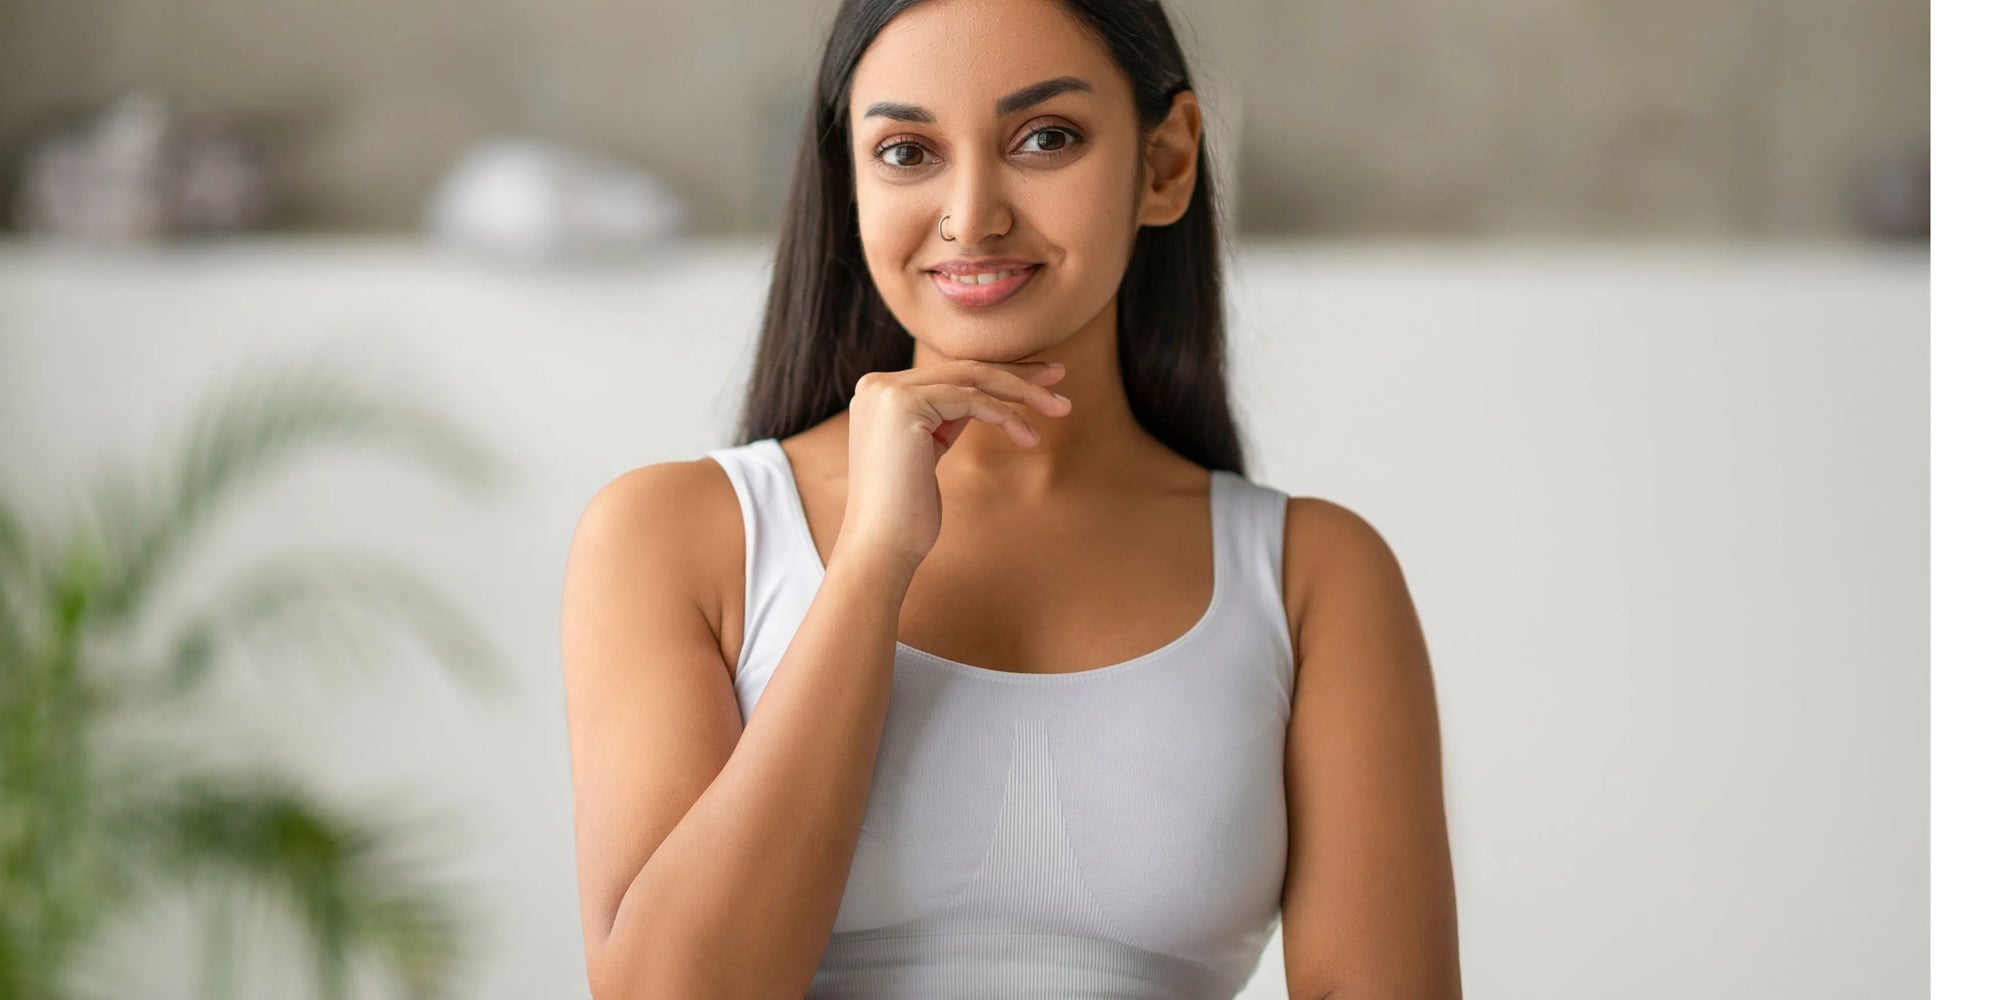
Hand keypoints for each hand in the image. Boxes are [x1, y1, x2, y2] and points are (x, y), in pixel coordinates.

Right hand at [836, 358, 1070, 572]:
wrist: (881, 547)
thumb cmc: (908, 511)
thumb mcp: (927, 451)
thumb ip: (944, 418)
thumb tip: (985, 398)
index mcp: (880, 393)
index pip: (950, 373)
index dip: (997, 372)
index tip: (1038, 379)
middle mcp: (878, 385)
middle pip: (963, 368)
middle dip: (1016, 371)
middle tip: (1060, 374)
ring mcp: (888, 393)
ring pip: (973, 378)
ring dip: (1024, 392)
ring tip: (1061, 408)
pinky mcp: (904, 406)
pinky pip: (972, 401)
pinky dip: (1007, 416)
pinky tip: (1030, 438)